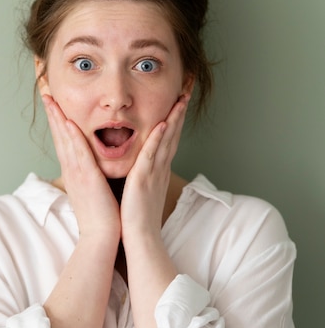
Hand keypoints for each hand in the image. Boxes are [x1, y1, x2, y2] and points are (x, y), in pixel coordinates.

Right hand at [42, 95, 120, 243]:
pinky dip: (72, 138)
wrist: (102, 236)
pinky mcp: (87, 179)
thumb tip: (91, 165)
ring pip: (65, 140)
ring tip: (50, 99)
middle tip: (44, 91)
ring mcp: (77, 173)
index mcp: (74, 170)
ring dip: (57, 118)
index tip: (53, 101)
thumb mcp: (93, 189)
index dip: (57, 119)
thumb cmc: (101, 214)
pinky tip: (68, 122)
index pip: (63, 139)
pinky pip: (79, 154)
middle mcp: (71, 169)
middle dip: (52, 112)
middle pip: (59, 135)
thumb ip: (90, 174)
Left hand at [120, 95, 187, 242]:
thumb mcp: (143, 188)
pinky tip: (163, 124)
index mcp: (158, 168)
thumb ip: (145, 173)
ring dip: (174, 118)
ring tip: (181, 98)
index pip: (169, 137)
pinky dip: (158, 139)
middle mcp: (160, 167)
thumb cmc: (138, 217)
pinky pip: (152, 156)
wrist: (140, 239)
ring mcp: (154, 173)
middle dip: (180, 110)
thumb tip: (143, 164)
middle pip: (174, 133)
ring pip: (166, 140)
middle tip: (189, 88)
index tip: (180, 97)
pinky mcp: (143, 180)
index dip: (176, 117)